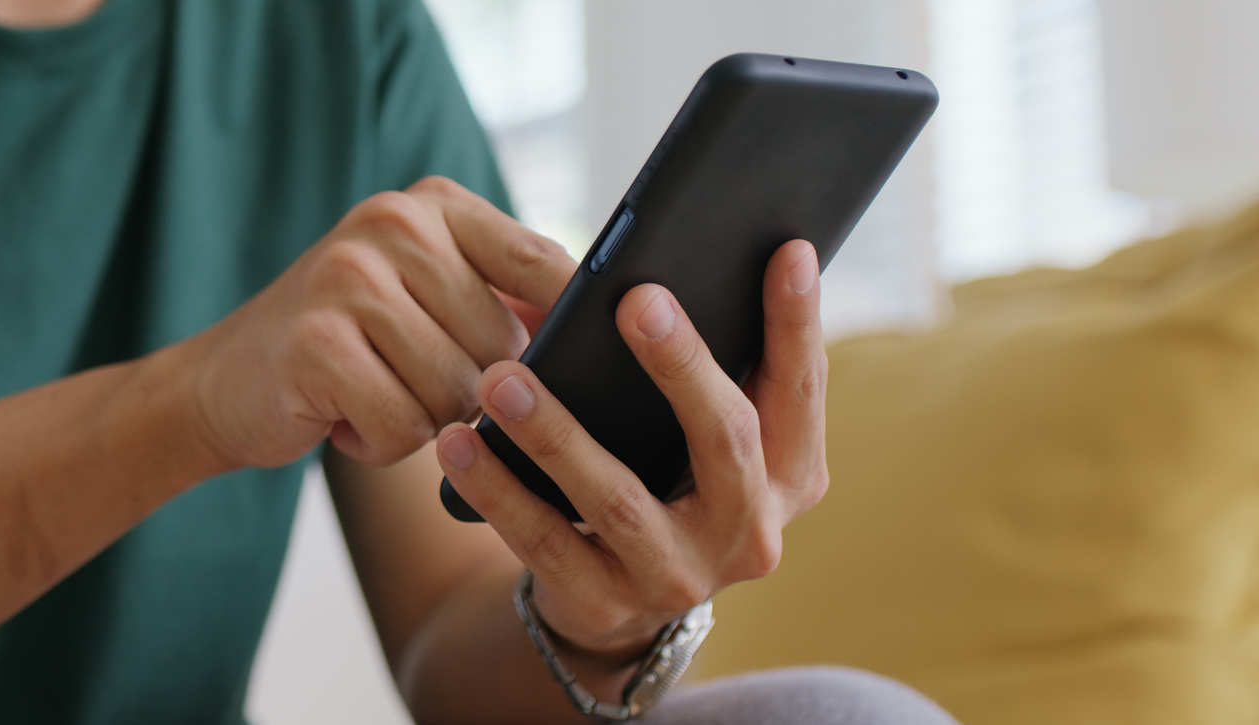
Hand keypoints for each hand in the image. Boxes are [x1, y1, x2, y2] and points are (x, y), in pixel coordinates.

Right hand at [159, 177, 575, 469]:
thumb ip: (502, 299)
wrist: (221, 383)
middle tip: (411, 385)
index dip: (569, 328)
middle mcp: (393, 224)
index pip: (542, 263)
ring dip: (422, 423)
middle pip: (503, 348)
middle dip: (472, 394)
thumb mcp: (423, 297)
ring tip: (374, 397)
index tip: (574, 370)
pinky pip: (405, 424)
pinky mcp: (318, 343)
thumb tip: (610, 333)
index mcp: (432, 204)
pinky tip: (342, 419)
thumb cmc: (345, 348)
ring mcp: (350, 278)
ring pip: (458, 393)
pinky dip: (380, 443)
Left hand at [433, 240, 830, 684]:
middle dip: (681, 365)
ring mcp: (679, 577)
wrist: (612, 602)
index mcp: (788, 475)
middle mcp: (750, 532)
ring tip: (499, 377)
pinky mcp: (605, 605)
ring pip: (615, 497)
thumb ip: (702, 368)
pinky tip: (459, 441)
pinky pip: (543, 541)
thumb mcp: (698, 438)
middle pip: (724, 439)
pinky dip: (497, 489)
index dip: (797, 321)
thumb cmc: (658, 478)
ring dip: (554, 431)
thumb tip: (648, 271)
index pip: (799, 389)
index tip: (787, 249)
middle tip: (635, 299)